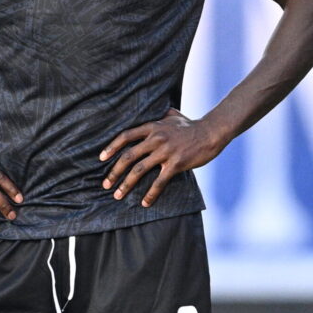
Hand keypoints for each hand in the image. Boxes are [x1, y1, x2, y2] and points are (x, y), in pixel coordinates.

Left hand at [99, 109, 221, 207]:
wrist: (211, 132)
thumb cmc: (191, 125)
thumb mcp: (172, 115)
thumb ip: (159, 115)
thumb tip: (153, 109)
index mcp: (152, 127)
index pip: (125, 136)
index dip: (111, 147)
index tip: (101, 158)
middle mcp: (155, 138)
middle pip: (128, 156)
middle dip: (114, 172)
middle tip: (105, 184)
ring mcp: (165, 151)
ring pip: (140, 170)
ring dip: (126, 184)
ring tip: (118, 195)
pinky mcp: (176, 164)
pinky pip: (159, 181)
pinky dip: (151, 194)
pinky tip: (144, 203)